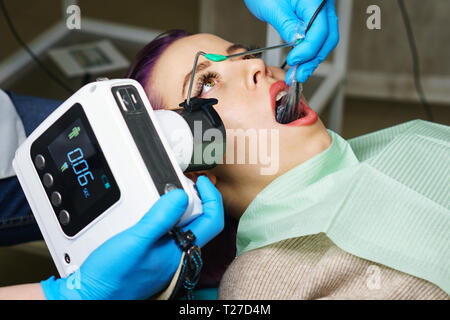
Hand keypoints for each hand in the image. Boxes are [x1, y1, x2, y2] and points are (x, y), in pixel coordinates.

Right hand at [41, 176, 223, 299]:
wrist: (92, 295)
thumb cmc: (112, 275)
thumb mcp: (136, 240)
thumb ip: (161, 218)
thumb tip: (182, 196)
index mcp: (180, 251)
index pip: (212, 221)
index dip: (211, 197)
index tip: (200, 181)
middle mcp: (177, 255)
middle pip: (201, 222)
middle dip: (197, 199)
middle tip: (185, 183)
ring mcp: (166, 257)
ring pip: (184, 226)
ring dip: (180, 207)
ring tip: (168, 192)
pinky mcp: (153, 257)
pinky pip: (168, 232)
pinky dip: (166, 217)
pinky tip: (152, 211)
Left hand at [244, 0, 338, 82]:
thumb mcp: (273, 7)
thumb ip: (288, 25)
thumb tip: (298, 44)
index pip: (319, 31)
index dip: (307, 50)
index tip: (294, 61)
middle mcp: (322, 4)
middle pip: (327, 38)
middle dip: (312, 59)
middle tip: (298, 75)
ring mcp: (320, 11)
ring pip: (324, 40)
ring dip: (311, 58)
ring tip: (297, 73)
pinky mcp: (312, 17)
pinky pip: (316, 36)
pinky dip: (309, 50)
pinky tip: (299, 61)